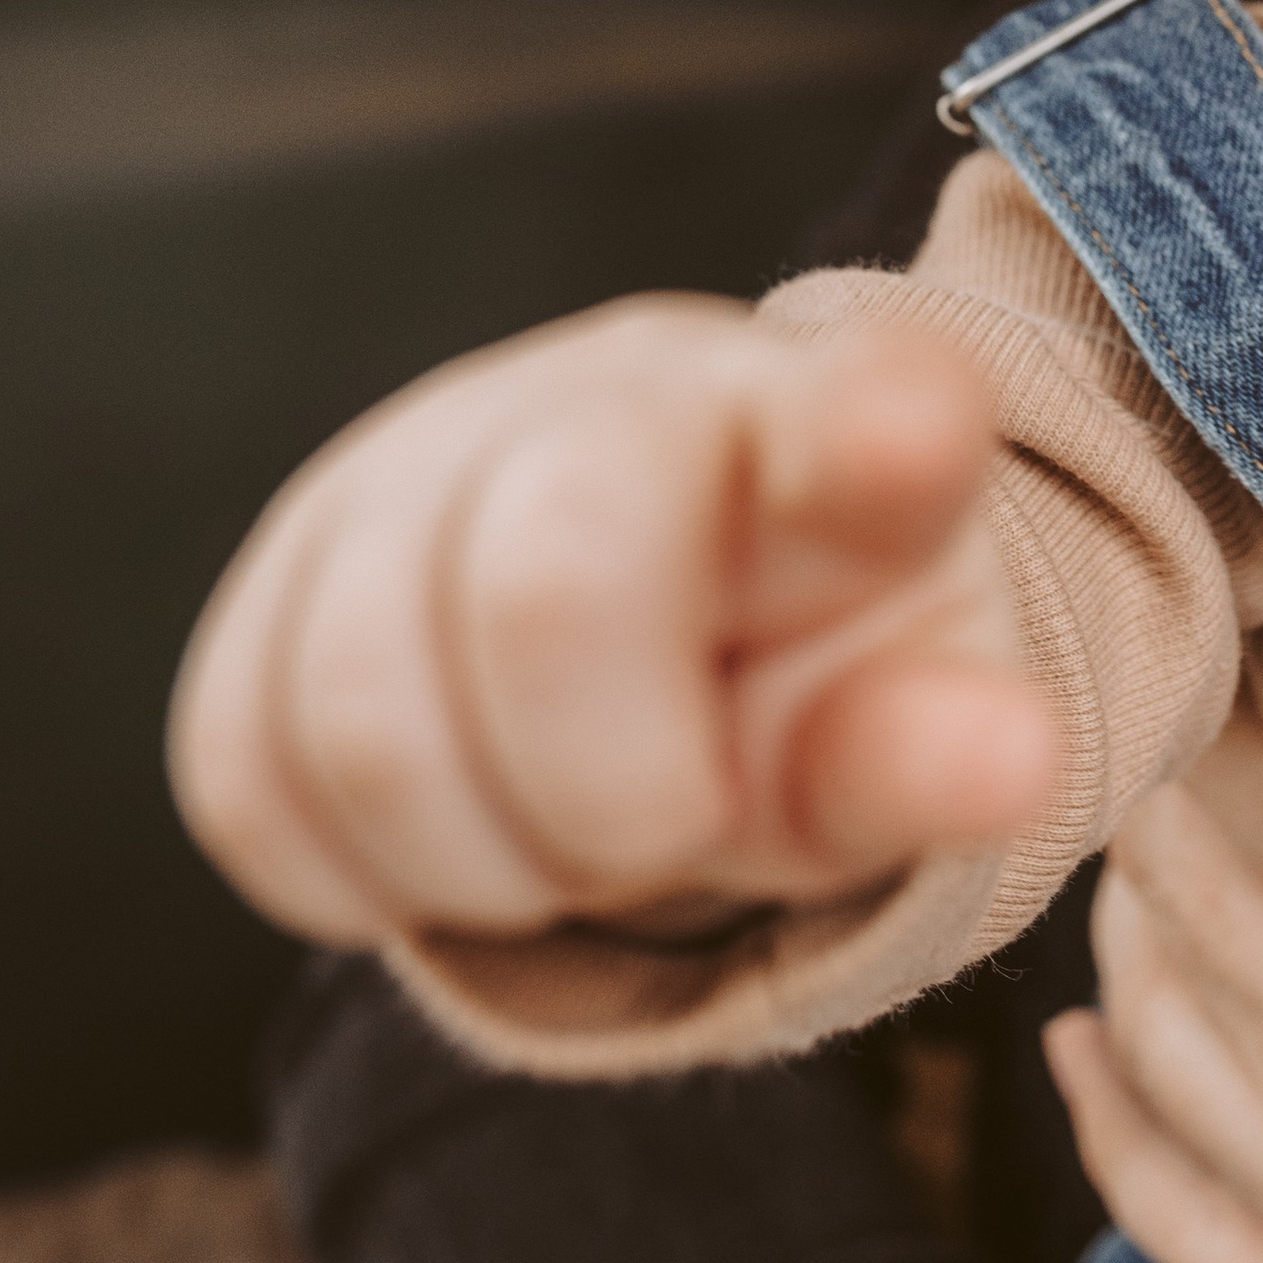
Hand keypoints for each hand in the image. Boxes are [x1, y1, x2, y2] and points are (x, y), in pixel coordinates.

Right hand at [170, 299, 1057, 946]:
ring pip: (363, 713)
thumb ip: (931, 751)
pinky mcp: (274, 576)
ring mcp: (417, 463)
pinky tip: (463, 826)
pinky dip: (361, 869)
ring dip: (486, 858)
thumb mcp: (895, 730)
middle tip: (667, 830)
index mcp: (827, 426)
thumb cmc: (809, 679)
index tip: (907, 445)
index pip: (859, 408)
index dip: (872, 431)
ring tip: (573, 839)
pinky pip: (249, 774)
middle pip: (550, 586)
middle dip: (609, 793)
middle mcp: (613, 393)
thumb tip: (1013, 760)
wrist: (665, 641)